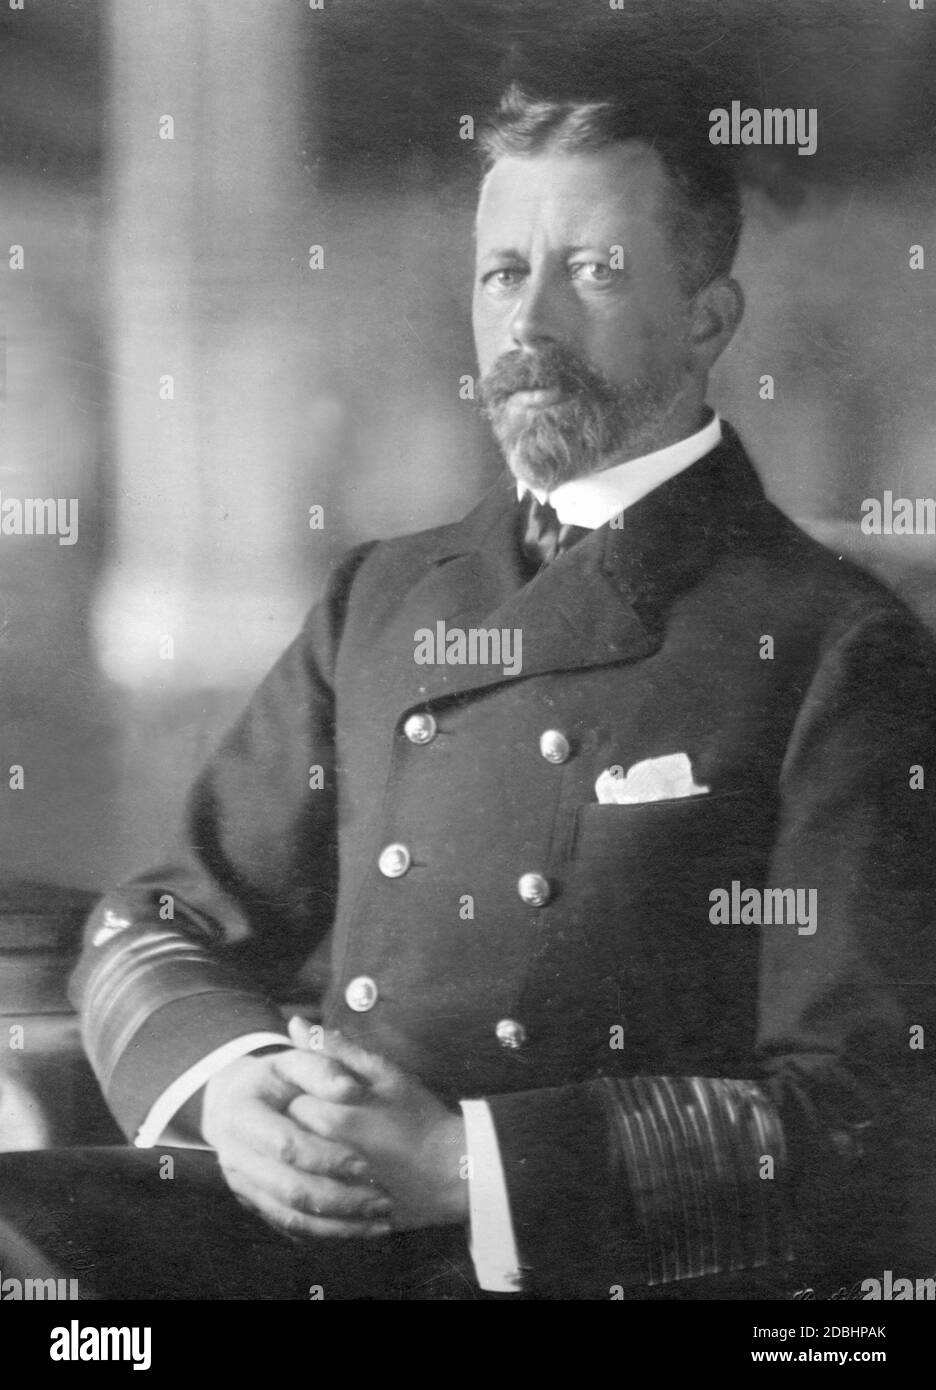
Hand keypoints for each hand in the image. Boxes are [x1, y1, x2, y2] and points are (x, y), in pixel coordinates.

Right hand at [201, 1047, 394, 1240]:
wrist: (237, 1103)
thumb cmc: (275, 1079)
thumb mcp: (294, 1061)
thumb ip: (322, 1067)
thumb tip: (350, 1088)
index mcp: (243, 1117)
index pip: (287, 1147)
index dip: (328, 1158)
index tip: (366, 1165)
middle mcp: (237, 1158)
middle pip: (291, 1192)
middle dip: (341, 1200)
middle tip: (383, 1200)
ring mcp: (244, 1187)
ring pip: (292, 1219)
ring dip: (340, 1225)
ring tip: (381, 1222)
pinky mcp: (257, 1205)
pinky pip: (292, 1229)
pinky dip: (328, 1233)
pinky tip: (362, 1228)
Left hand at [286, 1022, 468, 1231]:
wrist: (453, 1173)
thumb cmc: (419, 1117)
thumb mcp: (384, 1074)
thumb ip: (336, 1048)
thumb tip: (294, 1022)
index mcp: (331, 1118)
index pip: (287, 1099)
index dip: (302, 1092)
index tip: (322, 1094)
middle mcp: (323, 1159)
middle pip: (285, 1136)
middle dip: (299, 1125)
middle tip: (329, 1120)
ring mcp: (329, 1192)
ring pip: (292, 1169)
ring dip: (302, 1157)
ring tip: (331, 1148)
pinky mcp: (336, 1218)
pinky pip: (303, 1200)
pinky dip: (309, 1186)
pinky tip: (330, 1176)